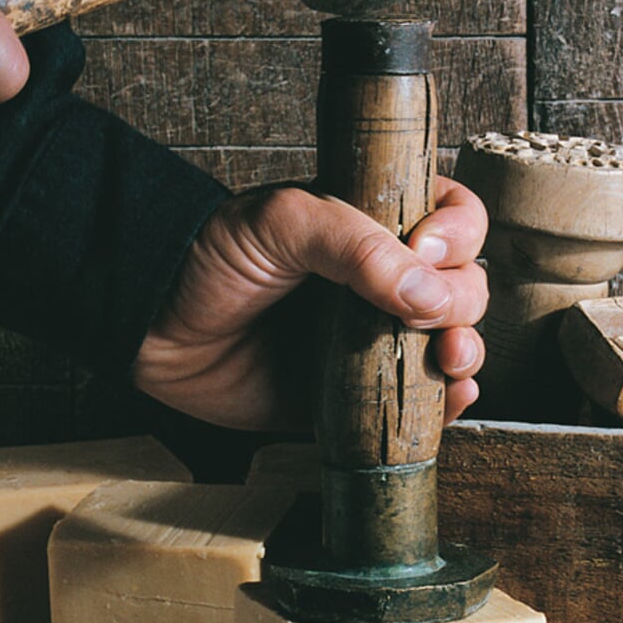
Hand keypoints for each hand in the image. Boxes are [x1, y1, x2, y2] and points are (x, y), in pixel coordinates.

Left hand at [134, 177, 488, 430]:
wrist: (156, 329)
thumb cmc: (212, 260)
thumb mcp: (282, 222)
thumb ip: (354, 245)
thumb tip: (428, 296)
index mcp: (373, 225)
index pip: (449, 219)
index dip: (456, 234)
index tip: (425, 250)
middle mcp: (382, 282)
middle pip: (462, 285)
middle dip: (464, 302)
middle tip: (432, 320)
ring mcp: (372, 339)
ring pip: (450, 343)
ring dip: (466, 352)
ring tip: (450, 360)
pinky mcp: (355, 395)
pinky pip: (417, 401)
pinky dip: (447, 403)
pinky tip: (450, 397)